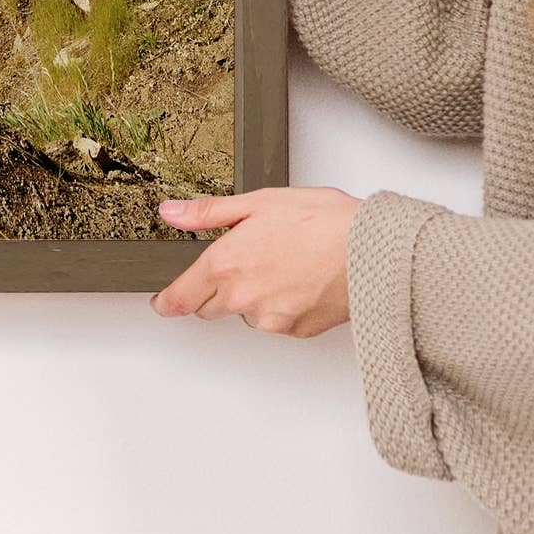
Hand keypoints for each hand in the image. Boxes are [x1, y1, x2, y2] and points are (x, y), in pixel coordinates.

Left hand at [150, 187, 357, 334]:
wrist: (372, 250)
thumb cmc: (322, 221)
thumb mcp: (258, 202)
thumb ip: (208, 213)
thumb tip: (171, 214)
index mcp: (226, 266)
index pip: (181, 298)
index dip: (168, 301)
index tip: (162, 303)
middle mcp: (244, 299)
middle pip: (210, 307)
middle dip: (215, 290)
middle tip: (241, 263)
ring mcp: (271, 320)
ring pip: (246, 314)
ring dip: (252, 297)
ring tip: (282, 262)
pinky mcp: (297, 331)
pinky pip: (277, 321)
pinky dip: (281, 305)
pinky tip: (300, 279)